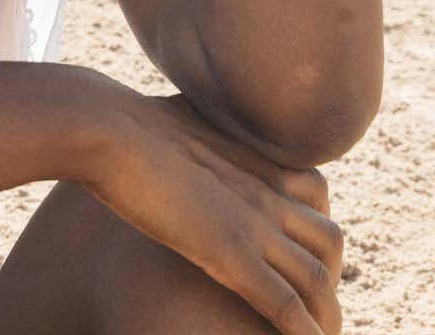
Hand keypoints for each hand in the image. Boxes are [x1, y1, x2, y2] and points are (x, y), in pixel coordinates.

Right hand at [81, 85, 343, 333]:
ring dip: (324, 313)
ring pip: (318, 278)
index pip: (314, 192)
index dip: (313, 224)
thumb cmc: (119, 121)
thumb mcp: (167, 123)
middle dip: (329, 274)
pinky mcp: (229, 253)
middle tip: (307, 303)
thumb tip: (169, 136)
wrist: (105, 127)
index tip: (298, 251)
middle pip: (329, 238)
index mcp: (248, 158)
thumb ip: (188, 136)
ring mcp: (250, 223)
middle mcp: (262, 189)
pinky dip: (303, 332)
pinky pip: (284, 304)